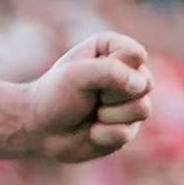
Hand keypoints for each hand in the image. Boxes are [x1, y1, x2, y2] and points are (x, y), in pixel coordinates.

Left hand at [18, 32, 154, 163]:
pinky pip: (127, 133)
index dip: (113, 68)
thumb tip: (142, 85)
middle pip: (145, 83)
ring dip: (108, 115)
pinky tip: (90, 131)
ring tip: (91, 113)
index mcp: (116, 50)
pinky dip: (102, 134)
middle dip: (111, 94)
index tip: (87, 73)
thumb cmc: (54, 95)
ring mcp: (131, 103)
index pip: (136, 55)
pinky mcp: (127, 129)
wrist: (38, 129)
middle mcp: (129, 75)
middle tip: (89, 96)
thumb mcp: (78, 74)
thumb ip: (111, 71)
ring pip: (142, 109)